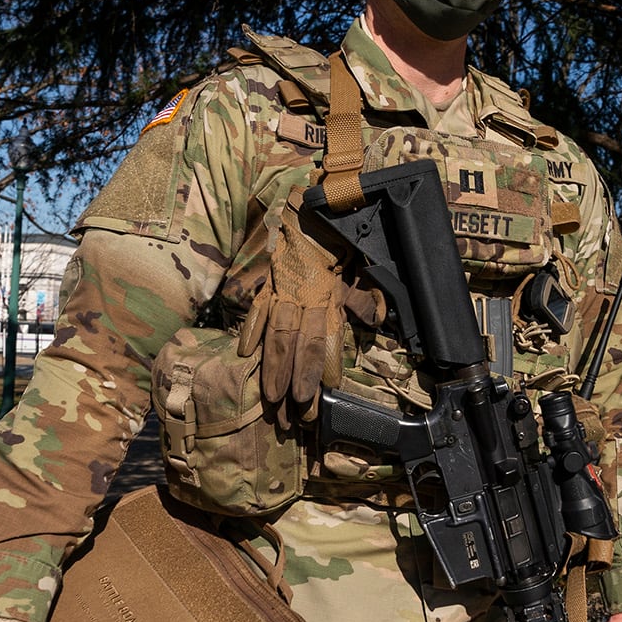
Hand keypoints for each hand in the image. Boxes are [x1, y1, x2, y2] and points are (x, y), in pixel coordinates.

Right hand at [238, 226, 357, 422]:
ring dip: (274, 368)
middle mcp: (304, 299)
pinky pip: (256, 311)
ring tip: (272, 397)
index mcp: (328, 297)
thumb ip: (362, 299)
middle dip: (298, 380)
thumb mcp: (354, 270)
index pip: (327, 339)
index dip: (325, 367)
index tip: (327, 392)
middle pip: (300, 345)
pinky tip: (245, 355)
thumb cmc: (332, 244)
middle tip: (297, 410)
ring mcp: (281, 293)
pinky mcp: (264, 286)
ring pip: (276, 335)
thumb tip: (376, 319)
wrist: (306, 210)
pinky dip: (250, 332)